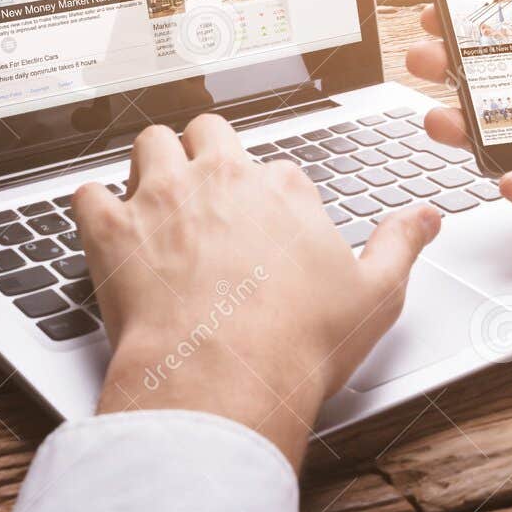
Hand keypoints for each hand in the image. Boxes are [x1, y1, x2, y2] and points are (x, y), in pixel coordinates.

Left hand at [73, 114, 440, 467]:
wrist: (223, 377)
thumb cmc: (295, 343)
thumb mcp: (376, 296)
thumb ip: (400, 246)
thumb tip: (425, 217)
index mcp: (281, 189)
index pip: (273, 169)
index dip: (267, 196)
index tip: (263, 224)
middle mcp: (220, 179)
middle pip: (208, 133)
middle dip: (205, 154)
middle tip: (204, 190)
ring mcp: (161, 199)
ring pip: (149, 144)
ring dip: (150, 164)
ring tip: (154, 198)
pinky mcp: (112, 230)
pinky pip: (87, 193)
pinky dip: (92, 206)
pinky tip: (102, 225)